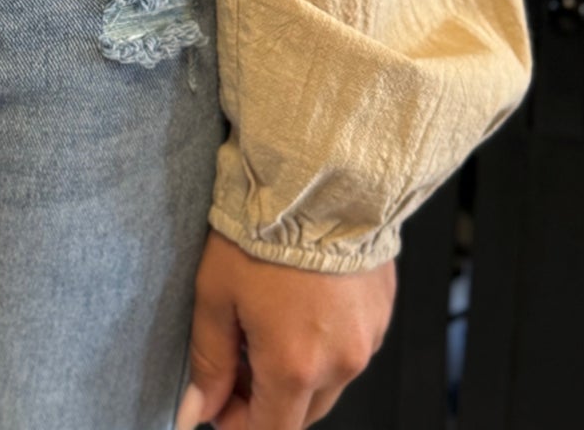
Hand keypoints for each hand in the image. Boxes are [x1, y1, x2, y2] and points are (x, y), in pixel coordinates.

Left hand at [175, 227, 395, 429]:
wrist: (320, 178)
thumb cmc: (263, 230)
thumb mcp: (215, 293)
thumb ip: (210, 360)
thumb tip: (201, 407)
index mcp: (295, 367)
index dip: (239, 426)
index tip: (220, 406)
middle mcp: (340, 363)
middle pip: (301, 412)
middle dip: (266, 399)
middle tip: (236, 359)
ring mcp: (368, 340)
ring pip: (329, 382)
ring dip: (298, 372)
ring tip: (268, 323)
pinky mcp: (382, 313)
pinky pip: (351, 347)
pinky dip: (325, 342)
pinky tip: (302, 304)